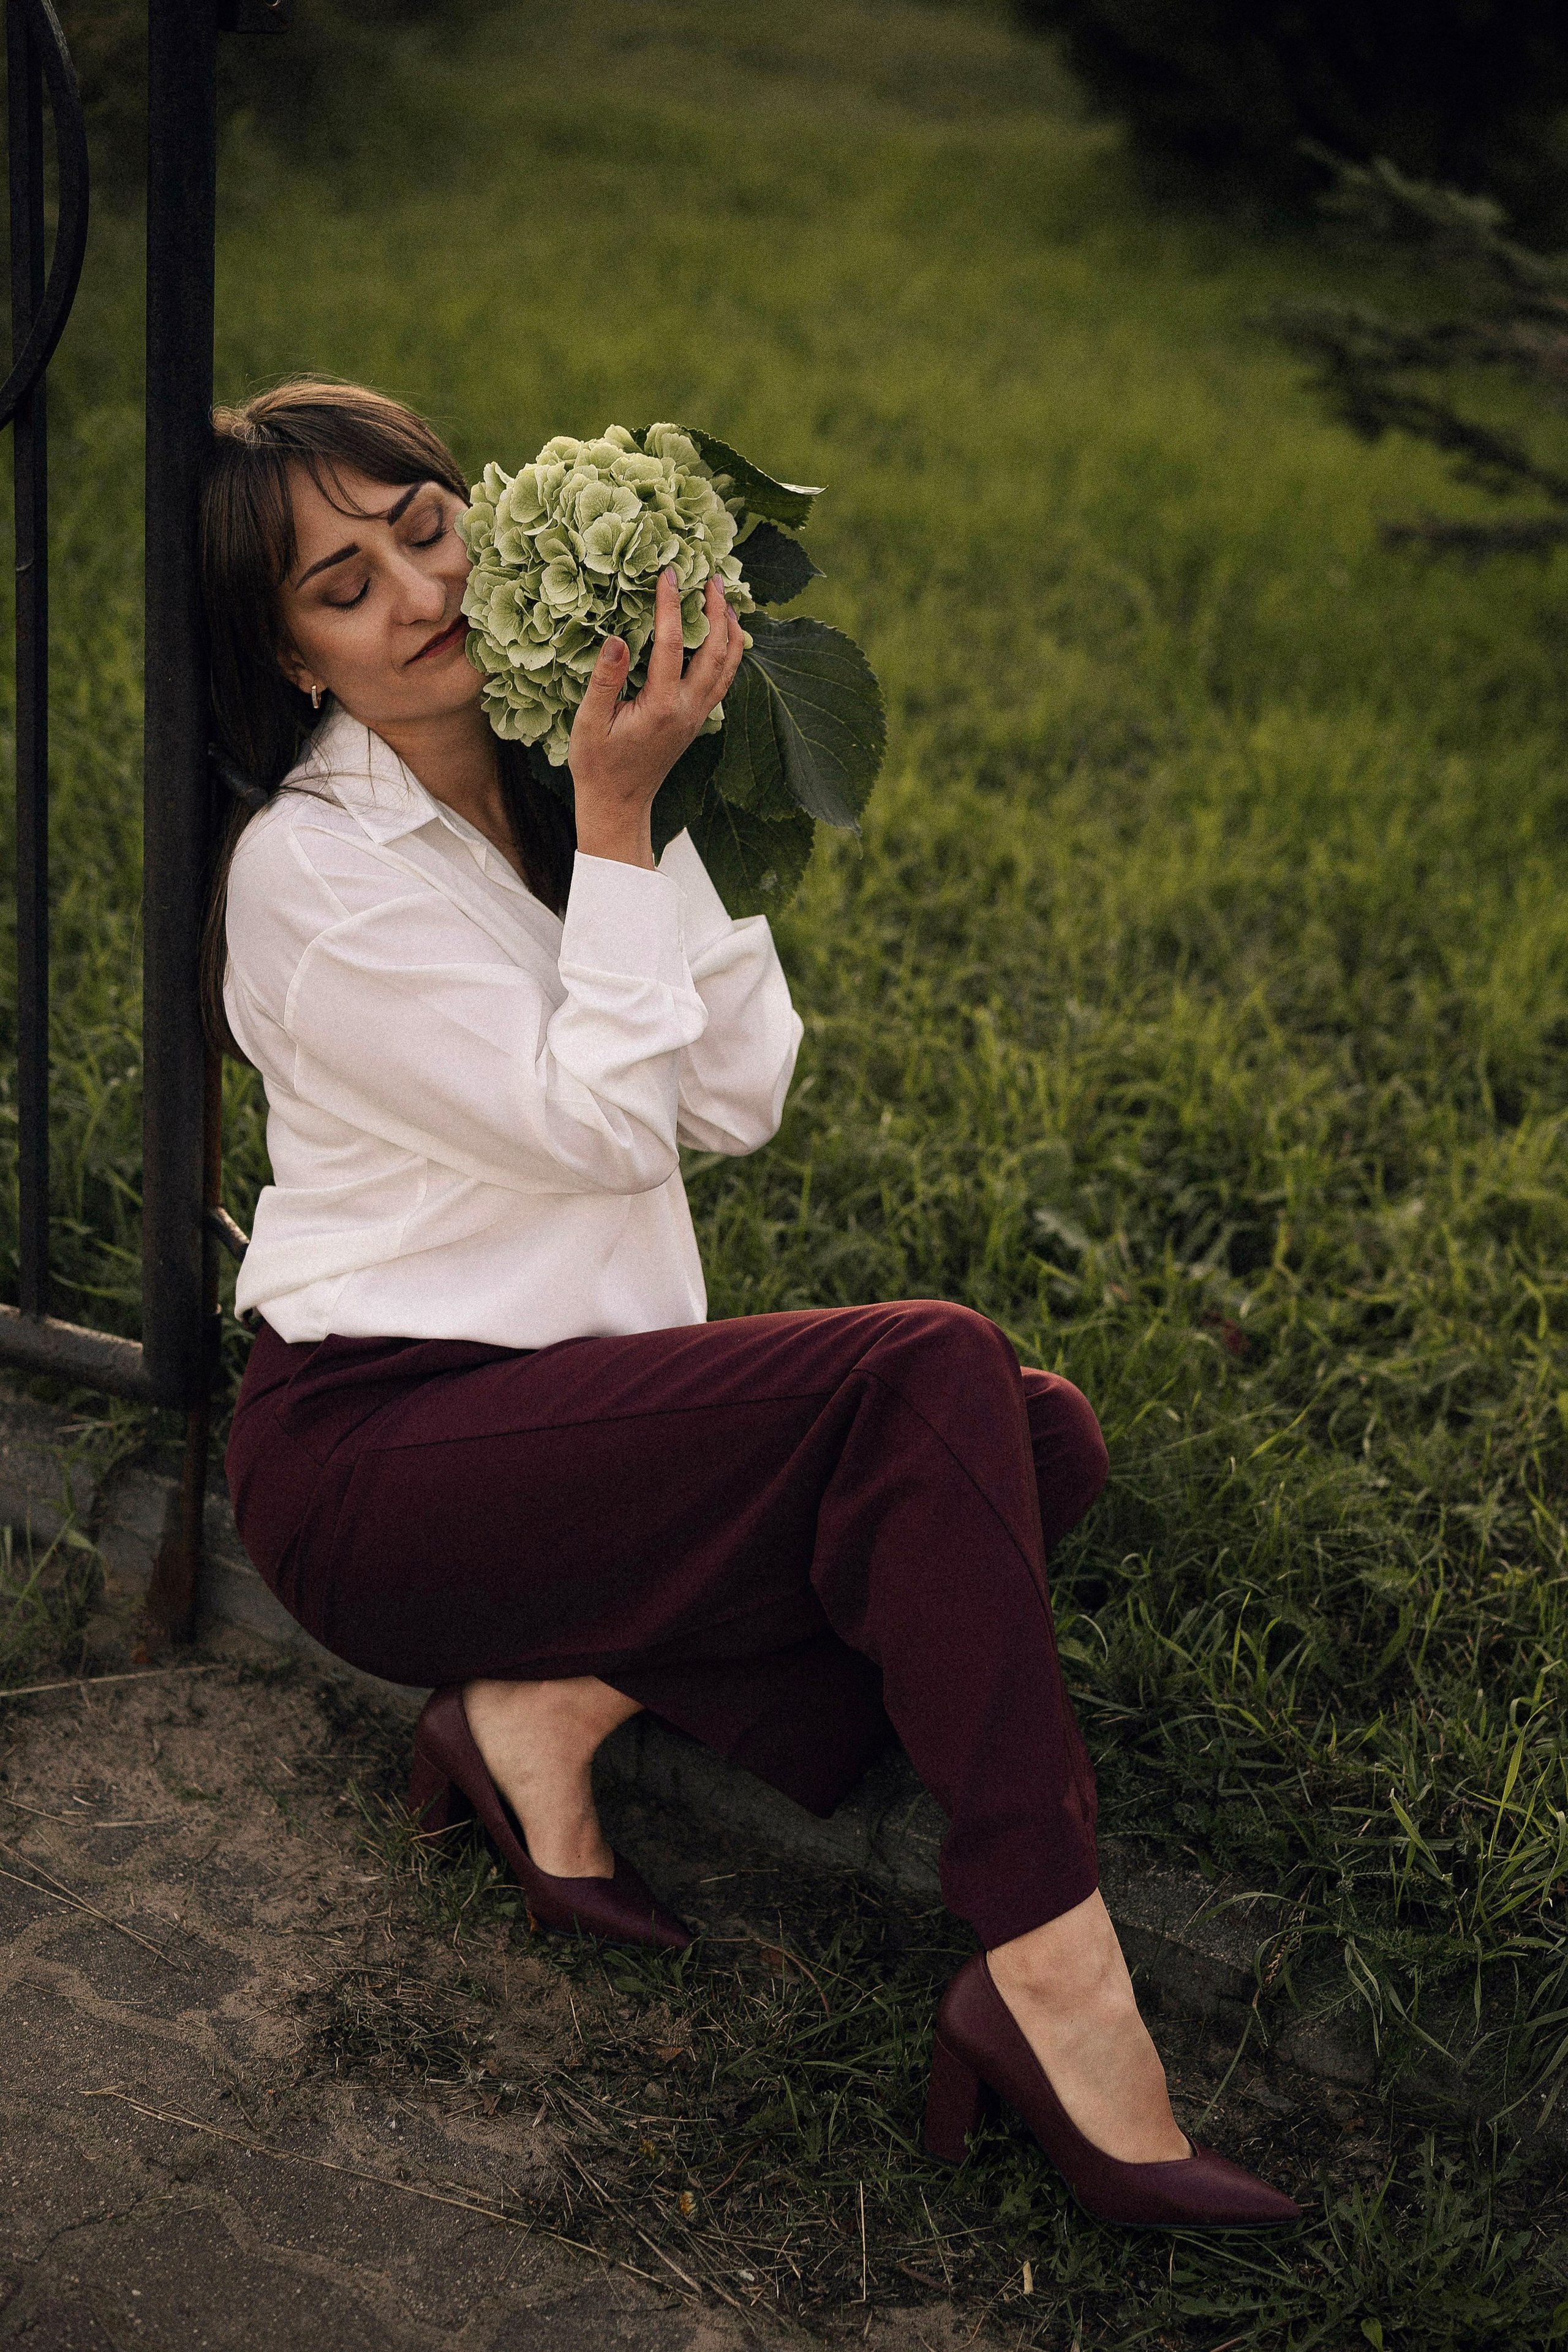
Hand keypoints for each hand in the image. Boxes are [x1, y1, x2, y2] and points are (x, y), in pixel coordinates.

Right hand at [568, 569, 744, 868]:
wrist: (619, 804)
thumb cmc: (597, 765)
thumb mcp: (589, 722)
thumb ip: (605, 680)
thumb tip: (616, 640)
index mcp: (661, 706)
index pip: (673, 644)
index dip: (671, 605)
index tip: (668, 574)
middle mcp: (688, 710)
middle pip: (717, 651)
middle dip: (716, 611)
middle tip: (712, 578)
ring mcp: (697, 717)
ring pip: (728, 667)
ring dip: (731, 631)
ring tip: (725, 600)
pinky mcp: (697, 721)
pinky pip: (723, 682)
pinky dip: (729, 654)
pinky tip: (724, 637)